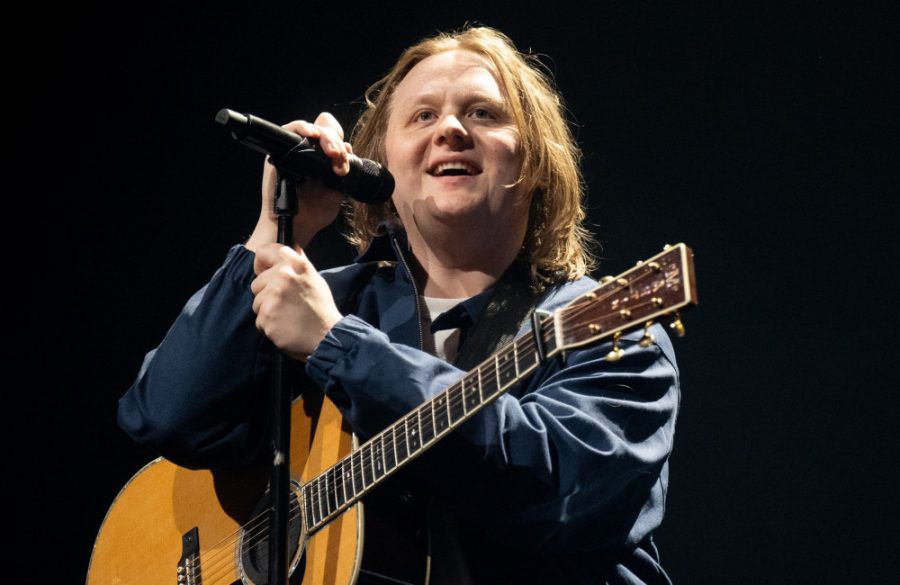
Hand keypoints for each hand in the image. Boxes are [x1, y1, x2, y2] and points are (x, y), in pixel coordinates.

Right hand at [245, 112, 349, 252]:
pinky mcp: (278, 151)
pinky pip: (290, 129)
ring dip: (326, 138)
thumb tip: (347, 148)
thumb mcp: (336, 191)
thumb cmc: (313, 213)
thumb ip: (342, 170)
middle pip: (325, 131)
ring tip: (332, 153)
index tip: (344, 159)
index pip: (334, 137)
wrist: (297, 227)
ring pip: (313, 128)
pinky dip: (303, 127)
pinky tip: (313, 136)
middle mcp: (307, 152)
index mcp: (322, 160)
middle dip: (336, 143)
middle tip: (338, 159)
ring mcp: (292, 150)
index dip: (341, 142)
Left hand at [250, 243, 342, 359]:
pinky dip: (269, 325)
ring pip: (257, 302)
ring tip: (288, 315)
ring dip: (268, 310)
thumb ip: (297, 264)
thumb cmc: (321, 308)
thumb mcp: (314, 278)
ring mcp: (273, 296)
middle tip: (287, 303)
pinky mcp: (267, 315)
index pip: (264, 251)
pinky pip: (259, 319)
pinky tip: (285, 326)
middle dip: (267, 294)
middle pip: (256, 282)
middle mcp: (283, 276)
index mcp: (295, 263)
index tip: (265, 273)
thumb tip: (288, 249)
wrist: (327, 336)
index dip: (262, 264)